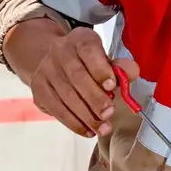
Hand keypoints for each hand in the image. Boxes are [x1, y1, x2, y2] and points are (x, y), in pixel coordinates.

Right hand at [17, 24, 138, 137]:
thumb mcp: (105, 59)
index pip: (88, 51)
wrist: (56, 62)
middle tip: (109, 114)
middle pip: (77, 77)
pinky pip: (57, 109)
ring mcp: (45, 70)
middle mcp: (59, 51)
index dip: (100, 70)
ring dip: (86, 116)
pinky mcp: (39, 89)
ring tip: (102, 128)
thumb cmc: (88, 63)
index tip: (112, 86)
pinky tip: (88, 131)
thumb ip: (120, 67)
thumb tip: (132, 73)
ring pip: (66, 96)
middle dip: (95, 98)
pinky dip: (74, 123)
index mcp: (80, 39)